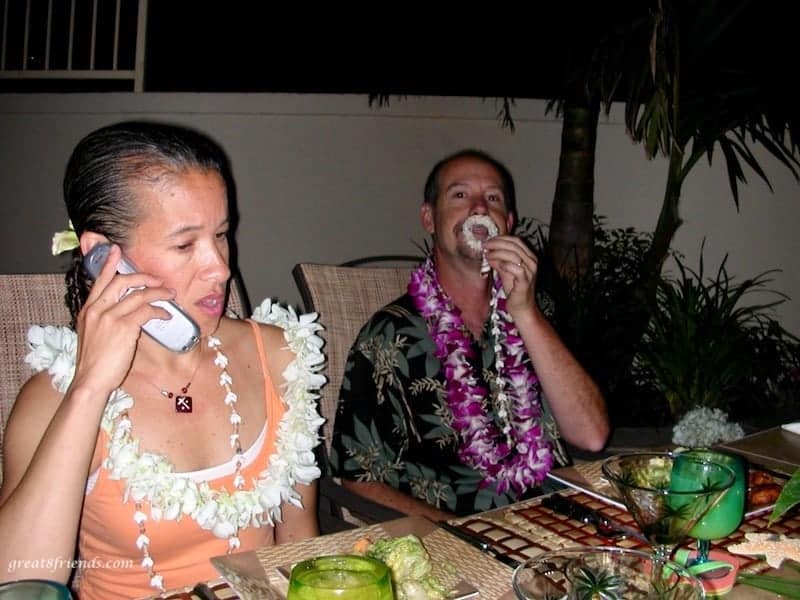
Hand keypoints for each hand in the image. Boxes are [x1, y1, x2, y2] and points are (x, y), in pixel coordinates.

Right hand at [70, 245, 174, 396]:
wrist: (90, 381)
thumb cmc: (94, 362)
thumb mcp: (92, 335)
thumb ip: (104, 319)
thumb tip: (122, 312)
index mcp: (88, 310)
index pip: (100, 281)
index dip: (109, 264)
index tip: (116, 250)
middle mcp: (97, 309)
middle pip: (122, 281)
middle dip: (143, 277)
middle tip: (158, 279)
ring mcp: (109, 317)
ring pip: (138, 295)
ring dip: (158, 293)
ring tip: (170, 295)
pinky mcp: (124, 328)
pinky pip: (146, 311)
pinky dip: (159, 310)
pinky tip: (166, 315)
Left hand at [483, 236, 538, 316]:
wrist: (522, 307)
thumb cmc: (515, 289)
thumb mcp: (505, 271)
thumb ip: (499, 261)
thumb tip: (488, 252)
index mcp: (529, 257)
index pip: (516, 241)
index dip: (501, 238)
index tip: (489, 240)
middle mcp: (532, 262)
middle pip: (514, 245)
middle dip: (497, 243)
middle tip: (485, 245)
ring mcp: (530, 271)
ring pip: (514, 255)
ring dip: (498, 253)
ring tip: (488, 255)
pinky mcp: (525, 281)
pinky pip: (516, 268)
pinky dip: (505, 264)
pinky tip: (497, 265)